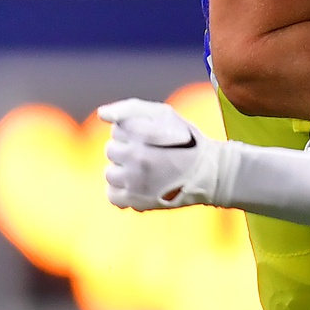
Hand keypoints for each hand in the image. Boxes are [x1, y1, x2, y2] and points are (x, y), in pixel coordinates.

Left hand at [99, 98, 229, 209]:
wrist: (207, 172)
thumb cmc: (183, 140)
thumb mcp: (163, 114)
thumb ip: (130, 108)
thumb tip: (102, 114)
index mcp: (142, 132)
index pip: (117, 129)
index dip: (133, 132)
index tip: (150, 137)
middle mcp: (136, 156)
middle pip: (111, 150)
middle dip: (127, 151)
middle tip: (150, 155)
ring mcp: (135, 180)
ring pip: (110, 173)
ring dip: (123, 172)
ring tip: (145, 172)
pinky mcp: (136, 200)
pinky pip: (112, 195)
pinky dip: (122, 192)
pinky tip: (137, 186)